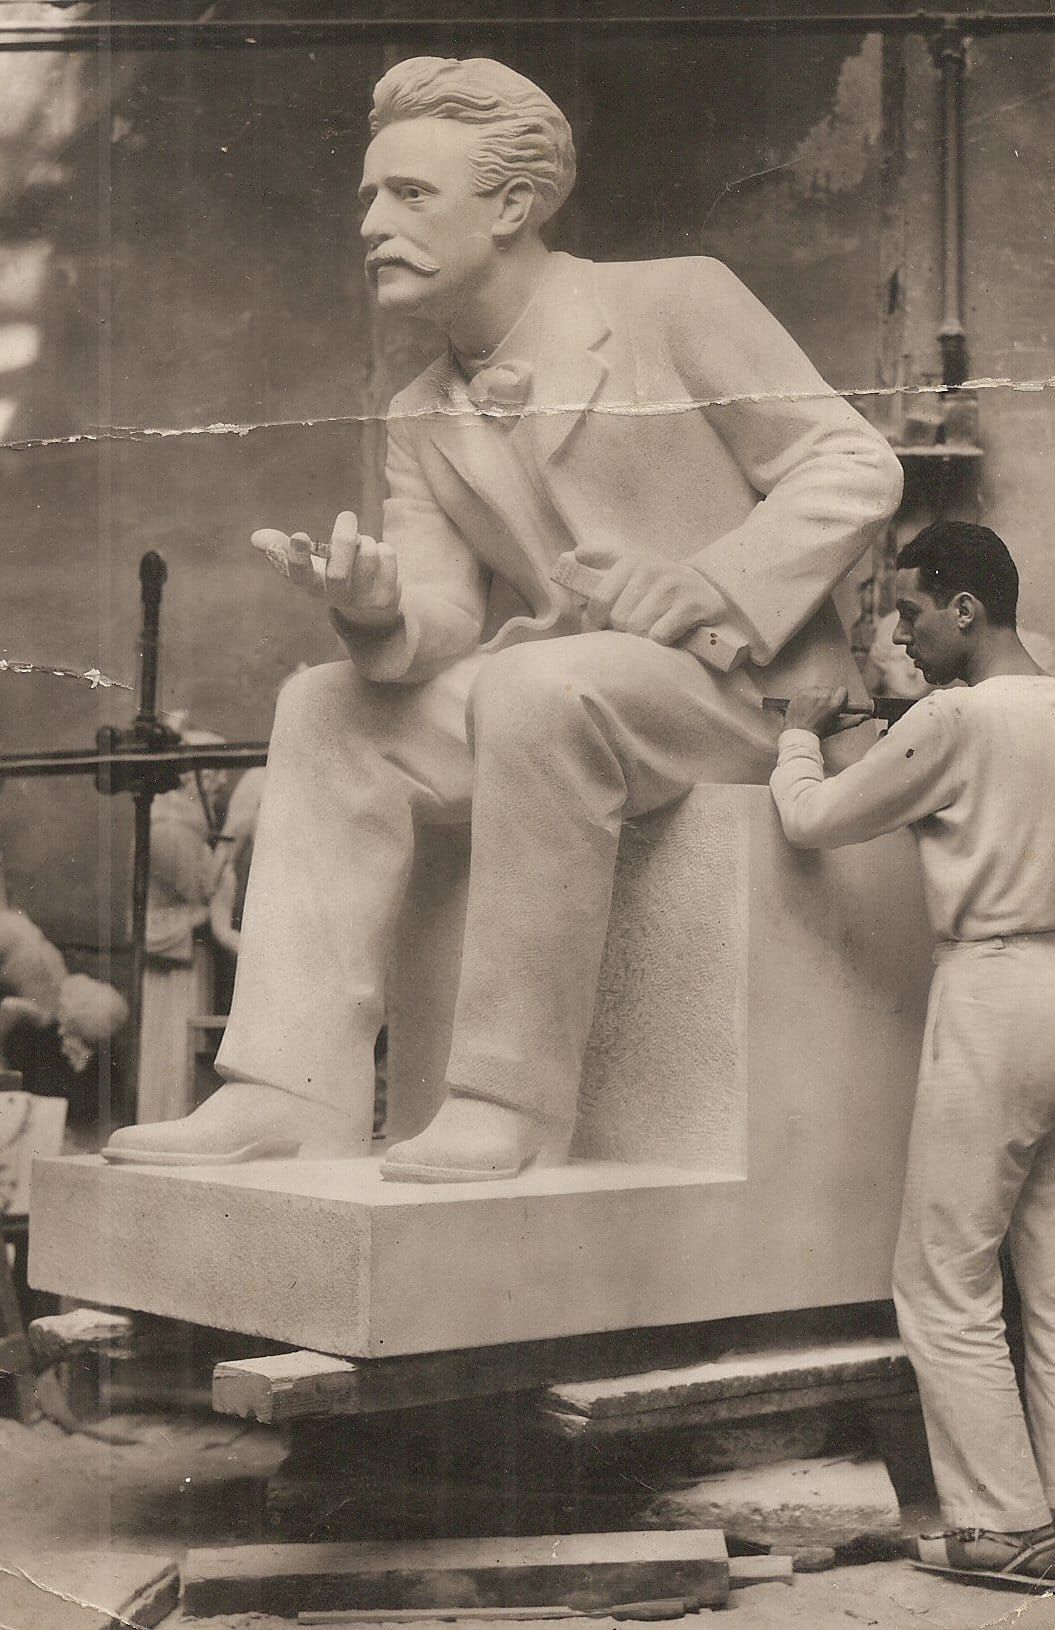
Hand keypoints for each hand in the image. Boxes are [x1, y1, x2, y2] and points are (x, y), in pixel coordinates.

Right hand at [251, 511, 400, 626]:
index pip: (300, 577)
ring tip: (363, 544)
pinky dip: (384, 549)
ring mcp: (362, 601)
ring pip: (366, 556)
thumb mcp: (311, 566)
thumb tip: (255, 537)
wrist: (372, 611)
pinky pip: (387, 557)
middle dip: (343, 540)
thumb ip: (284, 549)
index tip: (299, 534)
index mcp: (313, 587)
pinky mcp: (387, 598)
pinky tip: (380, 559)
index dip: (297, 558)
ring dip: (366, 540)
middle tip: (346, 516)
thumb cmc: (335, 576)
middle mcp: (336, 599)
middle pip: (337, 573)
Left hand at [573, 544, 724, 645]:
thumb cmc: (658, 587)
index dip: (596, 620)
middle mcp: (651, 568)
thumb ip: (602, 556)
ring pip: (637, 627)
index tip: (602, 625)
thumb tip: (574, 554)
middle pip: (618, 618)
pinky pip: (660, 634)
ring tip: (651, 628)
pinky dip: (661, 640)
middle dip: (623, 629)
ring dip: (642, 636)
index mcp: (631, 560)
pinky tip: (668, 633)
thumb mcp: (632, 566)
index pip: (599, 599)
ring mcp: (673, 585)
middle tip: (635, 627)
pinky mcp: (692, 604)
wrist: (705, 594)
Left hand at [784, 685, 849, 735]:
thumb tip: (865, 716)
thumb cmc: (817, 732)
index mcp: (834, 703)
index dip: (840, 697)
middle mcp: (823, 696)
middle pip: (830, 690)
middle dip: (828, 698)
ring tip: (813, 710)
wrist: (798, 733)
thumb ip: (853, 720)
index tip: (837, 702)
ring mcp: (811, 693)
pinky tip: (806, 707)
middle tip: (823, 710)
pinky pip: (808, 690)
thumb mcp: (837, 727)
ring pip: (818, 690)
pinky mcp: (801, 692)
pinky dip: (807, 697)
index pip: (843, 690)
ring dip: (817, 697)